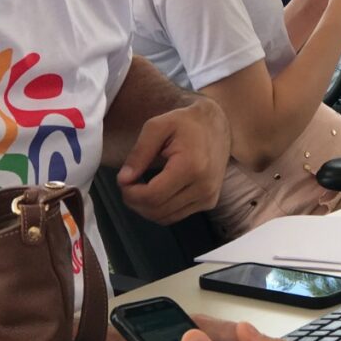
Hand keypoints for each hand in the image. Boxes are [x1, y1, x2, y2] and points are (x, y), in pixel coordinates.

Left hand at [117, 97, 229, 223]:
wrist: (217, 125)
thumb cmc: (186, 122)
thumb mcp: (157, 127)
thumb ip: (139, 153)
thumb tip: (123, 180)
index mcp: (191, 166)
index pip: (153, 195)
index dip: (131, 193)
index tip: (123, 181)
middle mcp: (203, 186)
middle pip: (158, 210)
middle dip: (135, 202)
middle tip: (127, 185)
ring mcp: (208, 196)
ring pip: (166, 218)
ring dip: (146, 208)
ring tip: (140, 189)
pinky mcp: (210, 201)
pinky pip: (176, 216)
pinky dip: (160, 209)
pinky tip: (156, 192)